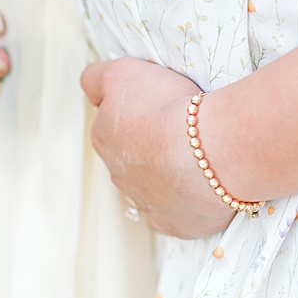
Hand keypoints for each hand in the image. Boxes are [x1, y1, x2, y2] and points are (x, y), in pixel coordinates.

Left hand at [80, 58, 236, 238]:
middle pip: (129, 159)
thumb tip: (90, 87)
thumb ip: (97, 78)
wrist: (208, 150)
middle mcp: (120, 175)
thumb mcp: (122, 73)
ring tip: (196, 156)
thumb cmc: (168, 110)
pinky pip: (175, 216)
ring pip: (151, 189)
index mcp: (105, 139)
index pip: (109, 126)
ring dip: (167, 176)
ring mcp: (148, 203)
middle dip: (148, 147)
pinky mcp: (176, 224)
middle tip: (178, 129)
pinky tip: (199, 189)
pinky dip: (184, 205)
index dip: (132, 114)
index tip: (154, 106)